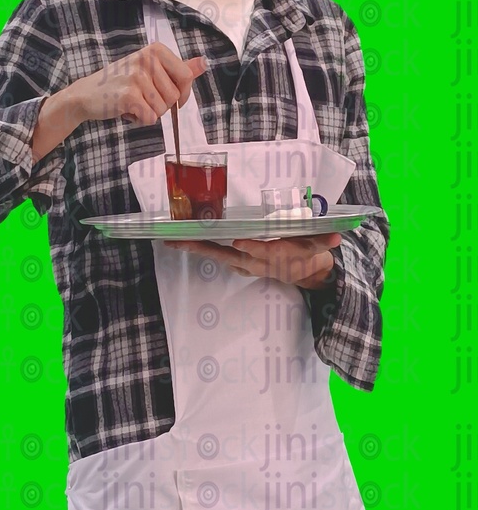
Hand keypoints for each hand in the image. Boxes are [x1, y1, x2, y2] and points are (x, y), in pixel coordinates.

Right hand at [74, 43, 207, 125]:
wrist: (86, 94)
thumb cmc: (121, 83)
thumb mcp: (150, 69)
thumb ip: (178, 68)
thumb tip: (204, 63)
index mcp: (156, 50)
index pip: (186, 76)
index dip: (182, 94)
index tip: (171, 97)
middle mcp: (147, 59)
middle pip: (174, 96)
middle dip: (161, 105)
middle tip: (142, 98)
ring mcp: (137, 76)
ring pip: (163, 109)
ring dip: (149, 113)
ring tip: (133, 103)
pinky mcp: (129, 95)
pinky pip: (150, 117)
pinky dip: (140, 120)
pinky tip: (127, 111)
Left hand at [165, 233, 341, 287]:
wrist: (306, 273)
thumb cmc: (310, 254)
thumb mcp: (319, 246)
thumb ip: (326, 240)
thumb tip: (337, 236)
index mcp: (274, 254)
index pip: (259, 251)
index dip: (248, 247)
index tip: (236, 242)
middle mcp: (255, 261)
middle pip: (225, 254)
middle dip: (202, 247)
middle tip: (178, 239)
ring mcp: (246, 264)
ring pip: (217, 255)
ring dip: (195, 248)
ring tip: (172, 240)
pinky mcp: (240, 263)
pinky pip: (218, 256)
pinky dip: (202, 249)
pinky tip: (184, 242)